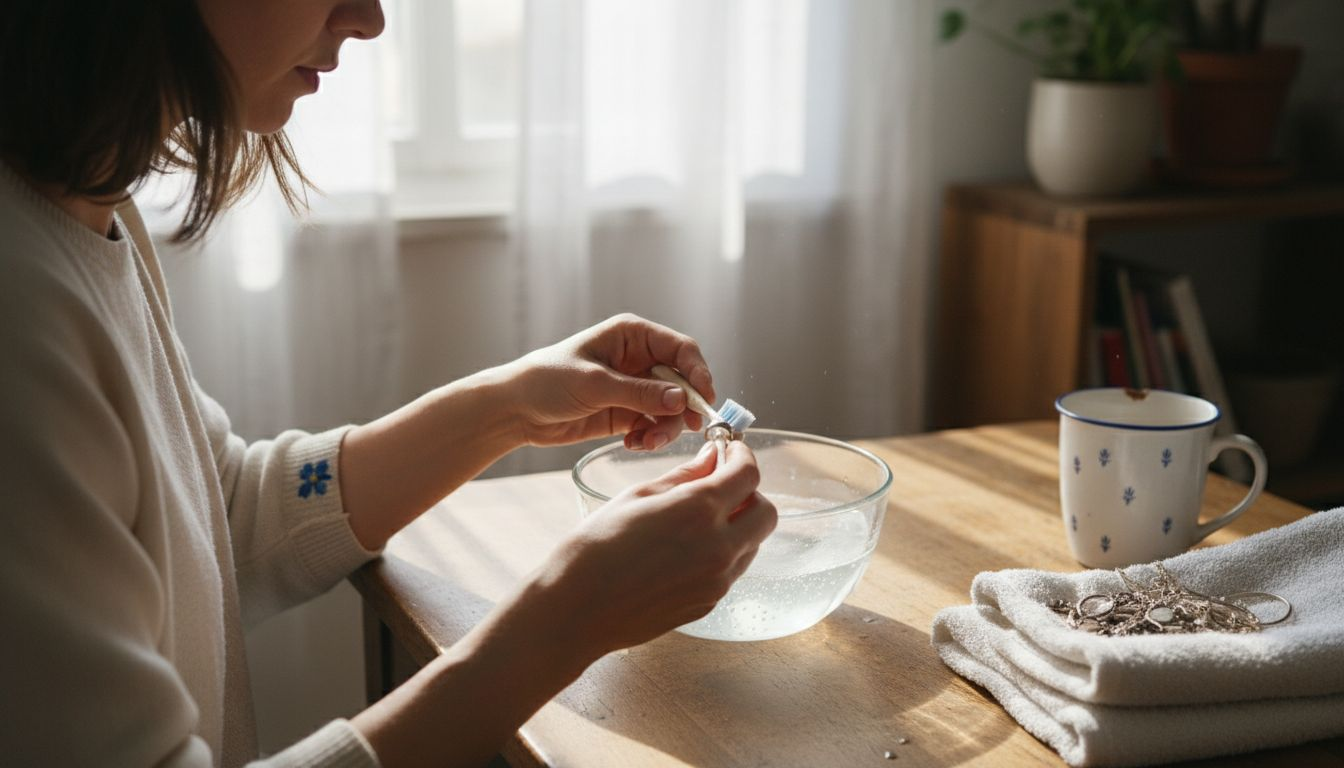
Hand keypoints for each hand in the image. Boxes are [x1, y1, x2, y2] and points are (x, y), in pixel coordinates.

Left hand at [504, 313, 715, 449]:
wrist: (515, 409)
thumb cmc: (547, 380)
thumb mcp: (594, 383)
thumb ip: (639, 393)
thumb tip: (681, 400)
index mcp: (632, 335)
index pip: (681, 349)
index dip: (698, 372)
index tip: (705, 399)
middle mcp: (639, 359)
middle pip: (682, 381)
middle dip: (683, 407)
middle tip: (684, 429)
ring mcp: (634, 388)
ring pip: (671, 408)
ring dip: (665, 427)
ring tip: (645, 441)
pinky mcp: (626, 413)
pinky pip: (653, 425)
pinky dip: (650, 436)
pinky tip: (632, 443)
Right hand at [535, 439, 777, 657]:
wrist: (575, 609)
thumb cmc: (595, 548)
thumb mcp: (637, 496)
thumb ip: (684, 475)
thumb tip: (713, 458)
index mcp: (698, 510)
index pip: (748, 473)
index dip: (742, 456)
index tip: (731, 451)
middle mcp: (718, 546)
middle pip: (766, 512)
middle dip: (750, 493)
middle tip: (721, 486)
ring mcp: (717, 580)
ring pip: (753, 543)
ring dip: (739, 525)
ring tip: (699, 521)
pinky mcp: (709, 603)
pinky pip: (732, 570)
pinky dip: (723, 552)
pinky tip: (687, 550)